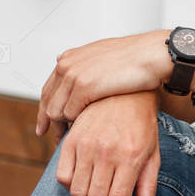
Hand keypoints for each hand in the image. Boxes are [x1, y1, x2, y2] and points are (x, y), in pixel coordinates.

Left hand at [36, 31, 167, 136]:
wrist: (150, 56)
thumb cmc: (135, 59)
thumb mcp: (103, 57)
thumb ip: (87, 65)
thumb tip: (79, 71)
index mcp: (69, 57)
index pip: (48, 88)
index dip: (44, 108)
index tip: (44, 124)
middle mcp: (67, 65)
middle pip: (47, 100)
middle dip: (46, 121)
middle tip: (47, 135)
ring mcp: (73, 75)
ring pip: (55, 110)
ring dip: (61, 125)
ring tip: (66, 139)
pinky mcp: (83, 86)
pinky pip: (69, 112)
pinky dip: (73, 124)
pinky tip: (81, 132)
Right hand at [50, 91, 161, 195]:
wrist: (125, 94)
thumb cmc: (142, 127)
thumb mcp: (152, 156)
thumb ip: (148, 187)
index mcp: (131, 157)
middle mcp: (107, 152)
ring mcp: (87, 145)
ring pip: (77, 191)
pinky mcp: (72, 139)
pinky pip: (62, 175)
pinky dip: (70, 185)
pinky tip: (81, 181)